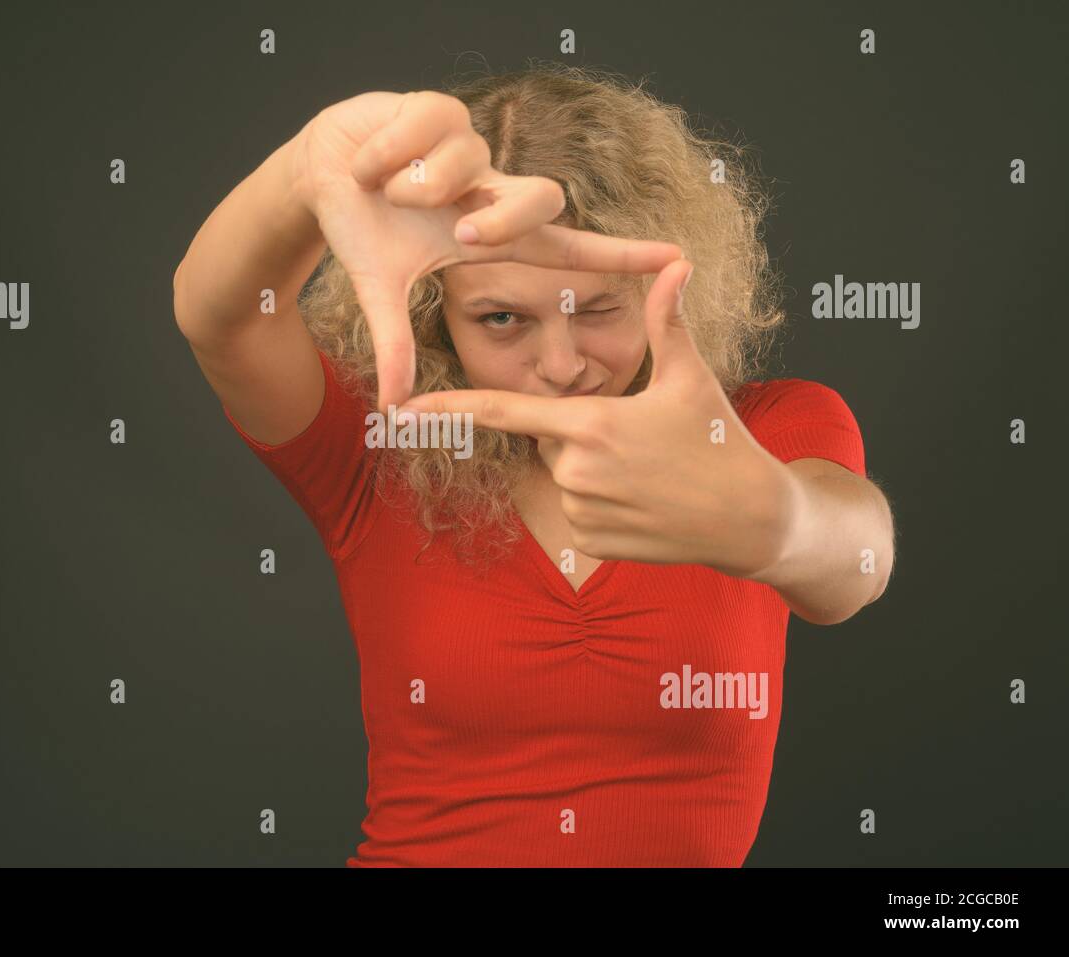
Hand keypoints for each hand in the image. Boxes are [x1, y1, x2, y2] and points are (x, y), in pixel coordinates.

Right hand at [291, 90, 683, 411]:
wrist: (318, 172)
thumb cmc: (361, 227)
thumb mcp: (379, 289)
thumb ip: (395, 344)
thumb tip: (392, 409)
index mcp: (489, 232)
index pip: (567, 247)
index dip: (620, 255)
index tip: (676, 260)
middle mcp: (492, 187)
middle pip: (543, 197)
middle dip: (504, 220)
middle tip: (461, 235)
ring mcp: (472, 146)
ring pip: (464, 164)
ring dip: (413, 183)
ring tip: (382, 188)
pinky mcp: (440, 106)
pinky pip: (421, 131)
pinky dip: (385, 153)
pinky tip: (370, 160)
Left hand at [397, 258, 802, 579]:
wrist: (750, 518)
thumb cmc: (722, 441)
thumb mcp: (691, 378)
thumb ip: (666, 322)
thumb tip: (676, 263)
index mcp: (590, 423)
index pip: (504, 411)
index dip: (449, 409)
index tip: (403, 410)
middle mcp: (575, 469)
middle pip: (550, 441)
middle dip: (583, 434)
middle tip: (638, 442)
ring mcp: (581, 511)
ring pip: (565, 478)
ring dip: (595, 472)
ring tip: (648, 474)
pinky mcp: (591, 543)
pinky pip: (578, 515)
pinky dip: (604, 507)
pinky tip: (645, 505)